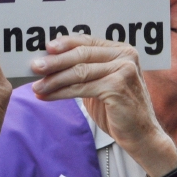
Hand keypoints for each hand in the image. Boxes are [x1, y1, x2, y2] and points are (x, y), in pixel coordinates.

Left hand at [30, 35, 175, 176]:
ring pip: (79, 71)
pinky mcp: (117, 87)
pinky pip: (81, 88)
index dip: (64, 43)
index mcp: (121, 50)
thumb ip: (85, 68)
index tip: (44, 47)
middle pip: (81, 54)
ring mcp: (123, 70)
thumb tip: (53, 57)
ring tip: (36, 86)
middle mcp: (125, 55)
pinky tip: (47, 96)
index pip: (87, 41)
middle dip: (54, 61)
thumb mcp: (102, 83)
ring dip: (54, 79)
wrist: (141, 136)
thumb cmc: (119, 109)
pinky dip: (61, 93)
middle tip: (34, 66)